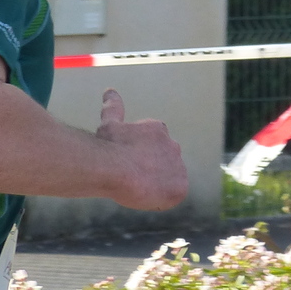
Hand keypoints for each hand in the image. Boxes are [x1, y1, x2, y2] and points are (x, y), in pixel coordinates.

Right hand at [95, 89, 188, 209]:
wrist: (115, 168)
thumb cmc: (109, 146)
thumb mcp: (109, 123)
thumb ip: (113, 108)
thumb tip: (110, 90)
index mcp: (158, 130)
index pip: (154, 144)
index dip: (139, 155)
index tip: (126, 160)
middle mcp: (173, 146)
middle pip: (163, 161)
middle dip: (150, 169)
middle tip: (132, 175)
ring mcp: (179, 167)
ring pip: (168, 179)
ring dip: (156, 184)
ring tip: (137, 187)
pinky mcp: (180, 187)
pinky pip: (173, 195)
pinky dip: (161, 198)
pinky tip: (145, 195)